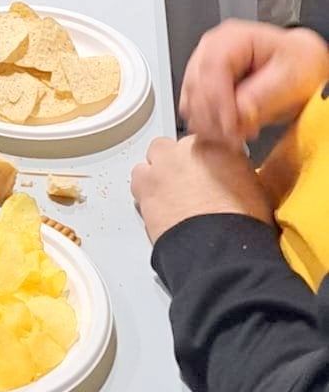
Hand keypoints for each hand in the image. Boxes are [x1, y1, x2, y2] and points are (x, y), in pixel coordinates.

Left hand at [131, 133, 273, 246]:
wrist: (221, 247)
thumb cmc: (243, 222)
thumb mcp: (253, 188)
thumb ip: (235, 171)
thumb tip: (232, 174)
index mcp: (214, 144)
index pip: (200, 144)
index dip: (200, 162)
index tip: (202, 176)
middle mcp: (185, 148)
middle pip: (169, 149)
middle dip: (173, 165)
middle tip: (183, 189)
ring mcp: (162, 166)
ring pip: (149, 164)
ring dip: (155, 178)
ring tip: (167, 201)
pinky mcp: (145, 187)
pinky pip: (137, 184)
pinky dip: (144, 195)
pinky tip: (156, 210)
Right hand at [179, 20, 328, 147]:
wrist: (300, 68)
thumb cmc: (298, 65)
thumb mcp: (291, 78)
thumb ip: (264, 96)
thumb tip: (239, 113)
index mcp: (233, 37)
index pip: (212, 66)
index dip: (218, 100)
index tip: (231, 128)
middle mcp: (212, 48)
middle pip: (195, 84)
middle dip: (213, 117)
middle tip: (236, 138)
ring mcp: (204, 65)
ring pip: (190, 99)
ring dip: (209, 125)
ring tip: (236, 138)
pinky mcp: (203, 85)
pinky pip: (192, 108)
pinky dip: (206, 125)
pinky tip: (227, 134)